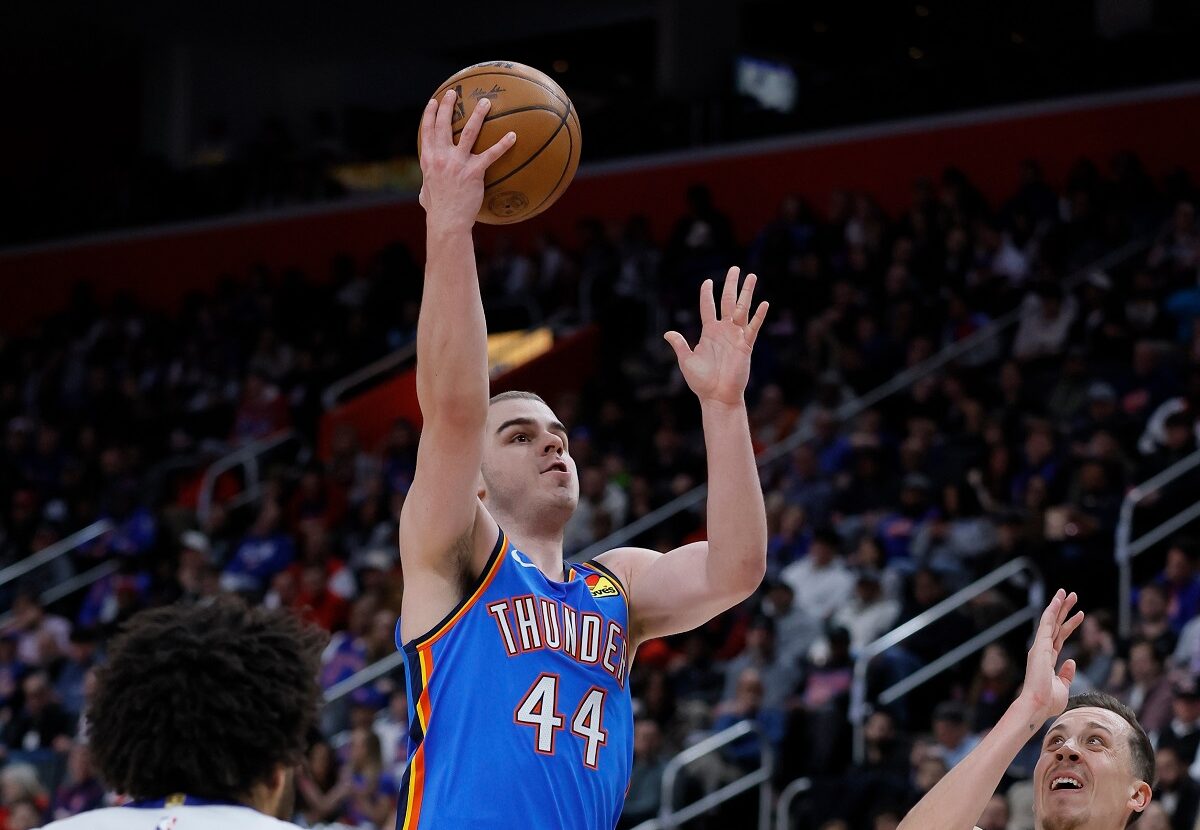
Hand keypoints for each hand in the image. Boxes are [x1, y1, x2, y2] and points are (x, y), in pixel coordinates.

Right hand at [418, 89, 515, 232]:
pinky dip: (503, 144)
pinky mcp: (474, 172)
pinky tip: (513, 136)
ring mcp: (457, 163)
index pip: (427, 130)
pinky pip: (491, 155)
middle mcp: (441, 157)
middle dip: (448, 105)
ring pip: (469, 132)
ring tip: (485, 103)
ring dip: (477, 115)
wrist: (447, 221)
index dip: (430, 113)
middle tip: (454, 92)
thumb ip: (426, 185)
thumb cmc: (437, 210)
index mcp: (428, 159)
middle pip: (444, 124)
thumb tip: (425, 189)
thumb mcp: (425, 194)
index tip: (434, 101)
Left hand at [665, 266, 767, 406]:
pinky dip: (759, 316)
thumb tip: (667, 333)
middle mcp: (723, 331)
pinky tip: (764, 303)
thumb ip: (679, 344)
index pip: (708, 307)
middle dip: (731, 285)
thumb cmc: (701, 381)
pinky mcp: (746, 345)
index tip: (707, 281)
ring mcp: (736, 336)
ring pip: (742, 309)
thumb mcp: (686, 360)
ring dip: (746, 293)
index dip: (707, 294)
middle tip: (735, 268)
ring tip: (752, 276)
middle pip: (727, 302)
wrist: (717, 396)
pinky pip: (753, 328)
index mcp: (709, 332)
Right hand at [1019, 589, 1084, 722]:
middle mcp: (1042, 649)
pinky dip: (1052, 611)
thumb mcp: (1062, 686)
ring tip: (1067, 593)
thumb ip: (1066, 673)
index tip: (1080, 614)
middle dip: (1063, 610)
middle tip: (1071, 595)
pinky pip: (1046, 623)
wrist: (1038, 705)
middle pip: (1055, 625)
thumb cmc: (1048, 701)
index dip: (1069, 624)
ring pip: (1050, 620)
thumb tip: (1071, 661)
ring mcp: (1040, 646)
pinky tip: (1058, 600)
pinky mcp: (1040, 645)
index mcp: (1047, 658)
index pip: (1060, 636)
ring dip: (1059, 606)